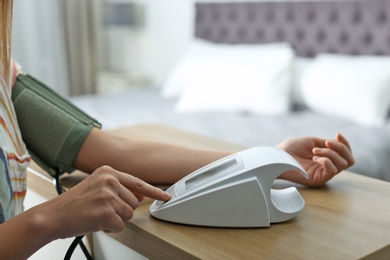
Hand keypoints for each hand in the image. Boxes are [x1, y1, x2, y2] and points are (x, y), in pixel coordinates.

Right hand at [31, 166, 170, 239]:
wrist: (52, 216)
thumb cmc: (74, 203)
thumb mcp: (97, 186)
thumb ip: (119, 187)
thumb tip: (140, 194)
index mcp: (108, 171)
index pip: (138, 182)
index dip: (154, 191)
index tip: (166, 196)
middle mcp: (110, 180)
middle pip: (134, 202)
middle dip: (122, 210)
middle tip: (102, 210)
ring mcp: (109, 196)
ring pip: (128, 215)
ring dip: (115, 219)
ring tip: (97, 215)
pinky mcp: (107, 212)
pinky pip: (120, 226)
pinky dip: (110, 228)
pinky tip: (96, 222)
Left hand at [276, 133, 353, 186]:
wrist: (278, 156)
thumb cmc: (291, 148)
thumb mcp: (313, 142)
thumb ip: (328, 144)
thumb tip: (340, 144)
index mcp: (327, 157)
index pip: (346, 154)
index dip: (345, 144)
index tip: (337, 134)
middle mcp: (327, 166)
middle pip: (350, 160)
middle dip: (342, 148)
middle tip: (327, 143)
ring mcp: (324, 174)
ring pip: (343, 164)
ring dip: (330, 153)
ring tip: (314, 151)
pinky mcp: (319, 180)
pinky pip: (333, 170)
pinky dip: (326, 161)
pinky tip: (314, 158)